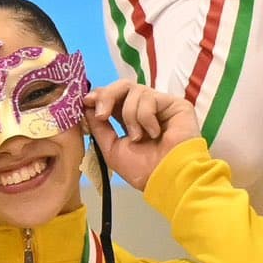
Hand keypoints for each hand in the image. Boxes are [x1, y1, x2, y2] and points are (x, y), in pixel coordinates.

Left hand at [86, 81, 200, 189]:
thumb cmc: (140, 168)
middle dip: (108, 97)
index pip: (113, 96)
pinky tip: (155, 134)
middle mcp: (145, 108)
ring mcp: (161, 105)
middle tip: (102, 115)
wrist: (165, 176)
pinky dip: (145, 117)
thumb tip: (86, 107)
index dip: (99, 96)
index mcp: (128, 118)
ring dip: (130, 116)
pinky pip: (150, 98)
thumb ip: (99, 127)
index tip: (86, 101)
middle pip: (123, 86)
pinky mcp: (175, 103)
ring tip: (138, 137)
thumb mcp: (111, 147)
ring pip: (135, 91)